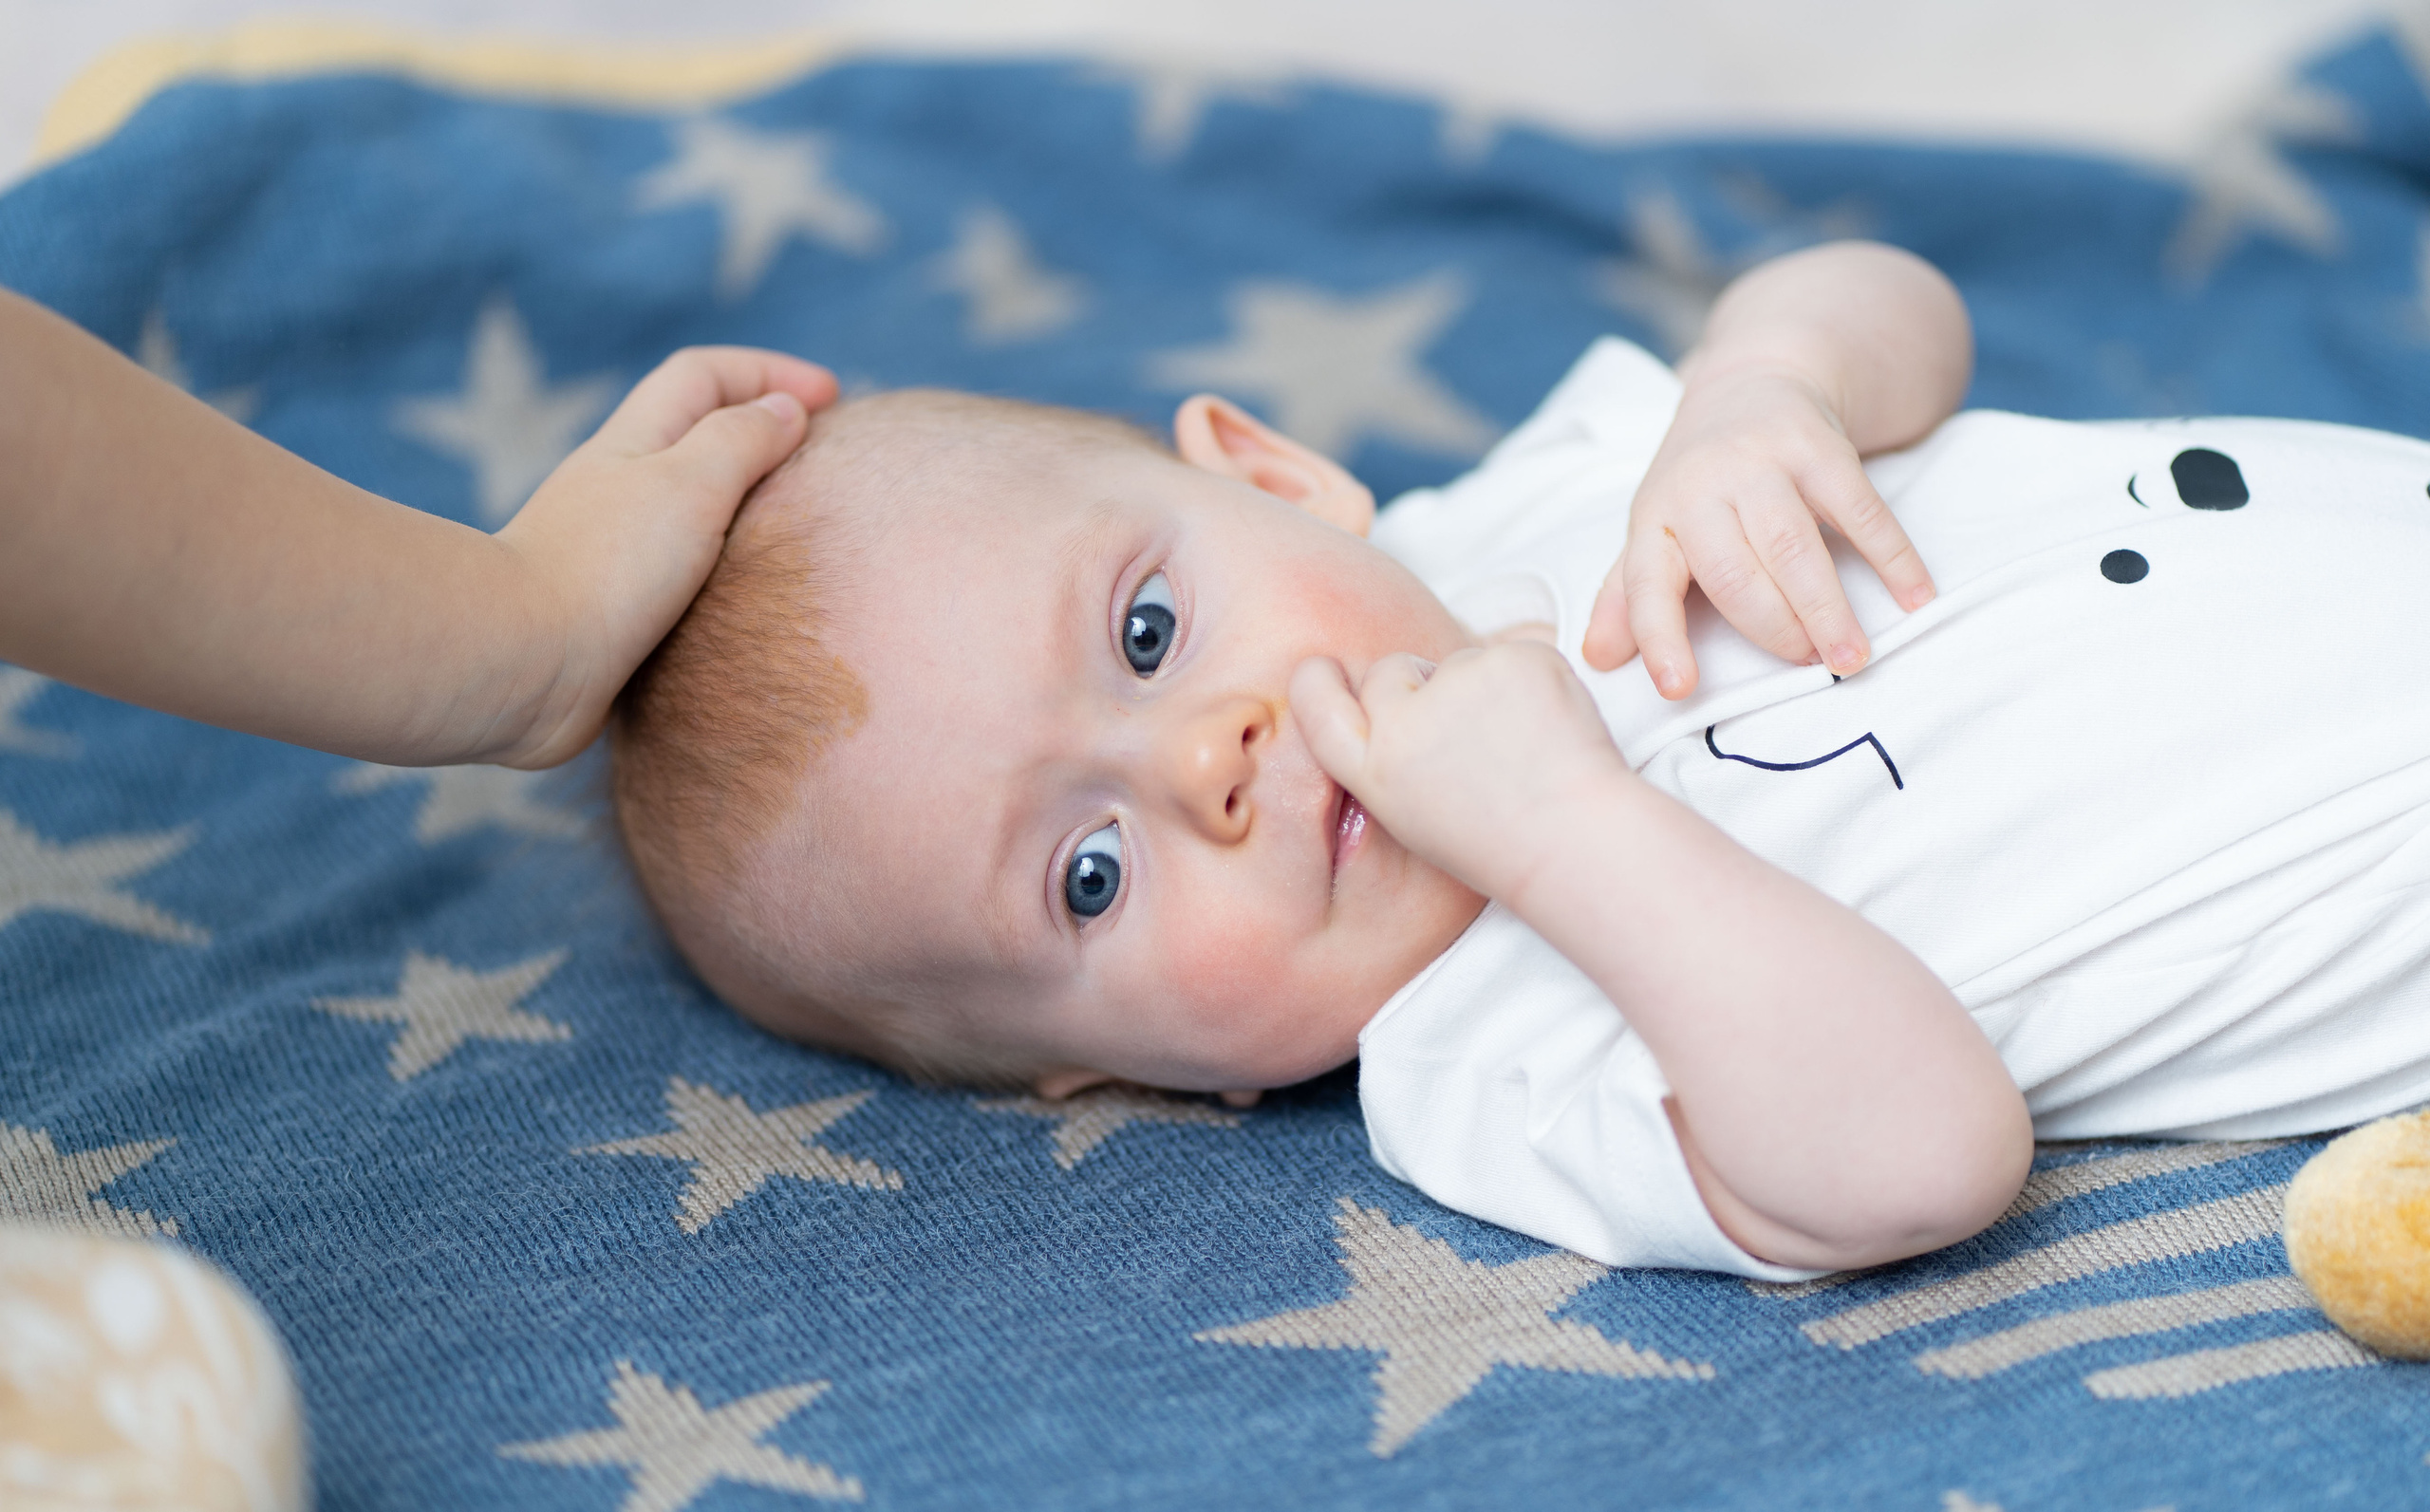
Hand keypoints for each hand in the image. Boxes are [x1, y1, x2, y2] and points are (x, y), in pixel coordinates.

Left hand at [490, 346, 837, 766]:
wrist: (522, 665)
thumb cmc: (607, 568)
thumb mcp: (690, 483)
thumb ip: (742, 440)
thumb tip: (786, 410)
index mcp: (633, 443)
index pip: (703, 375)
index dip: (769, 372)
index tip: (834, 397)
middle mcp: (617, 487)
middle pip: (693, 434)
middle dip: (759, 430)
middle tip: (820, 458)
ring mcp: (609, 550)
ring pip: (685, 506)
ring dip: (741, 505)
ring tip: (795, 530)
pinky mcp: (607, 613)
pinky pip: (675, 573)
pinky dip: (718, 570)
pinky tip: (745, 598)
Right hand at [1289, 643, 1628, 901]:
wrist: (1578, 841)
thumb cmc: (1500, 840)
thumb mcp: (1411, 816)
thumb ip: (1386, 757)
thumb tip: (1388, 701)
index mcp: (1375, 769)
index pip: (1314, 699)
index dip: (1318, 681)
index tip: (1323, 669)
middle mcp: (1405, 722)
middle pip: (1390, 670)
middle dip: (1418, 687)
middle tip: (1466, 738)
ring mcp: (1460, 683)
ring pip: (1457, 662)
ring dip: (1479, 687)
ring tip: (1515, 745)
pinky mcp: (1513, 659)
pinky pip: (1508, 654)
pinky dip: (1526, 680)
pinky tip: (1543, 725)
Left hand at [1580, 364, 1934, 698]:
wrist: (1753, 381)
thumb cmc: (1701, 481)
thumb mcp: (1656, 528)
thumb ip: (1629, 595)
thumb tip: (1595, 659)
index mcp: (1655, 517)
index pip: (1646, 585)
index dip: (1659, 639)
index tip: (1678, 689)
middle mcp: (1701, 487)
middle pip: (1736, 576)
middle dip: (1774, 631)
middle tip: (1809, 669)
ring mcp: (1762, 462)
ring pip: (1794, 549)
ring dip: (1827, 609)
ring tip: (1850, 657)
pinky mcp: (1820, 445)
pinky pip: (1860, 510)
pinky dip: (1891, 556)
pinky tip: (1913, 597)